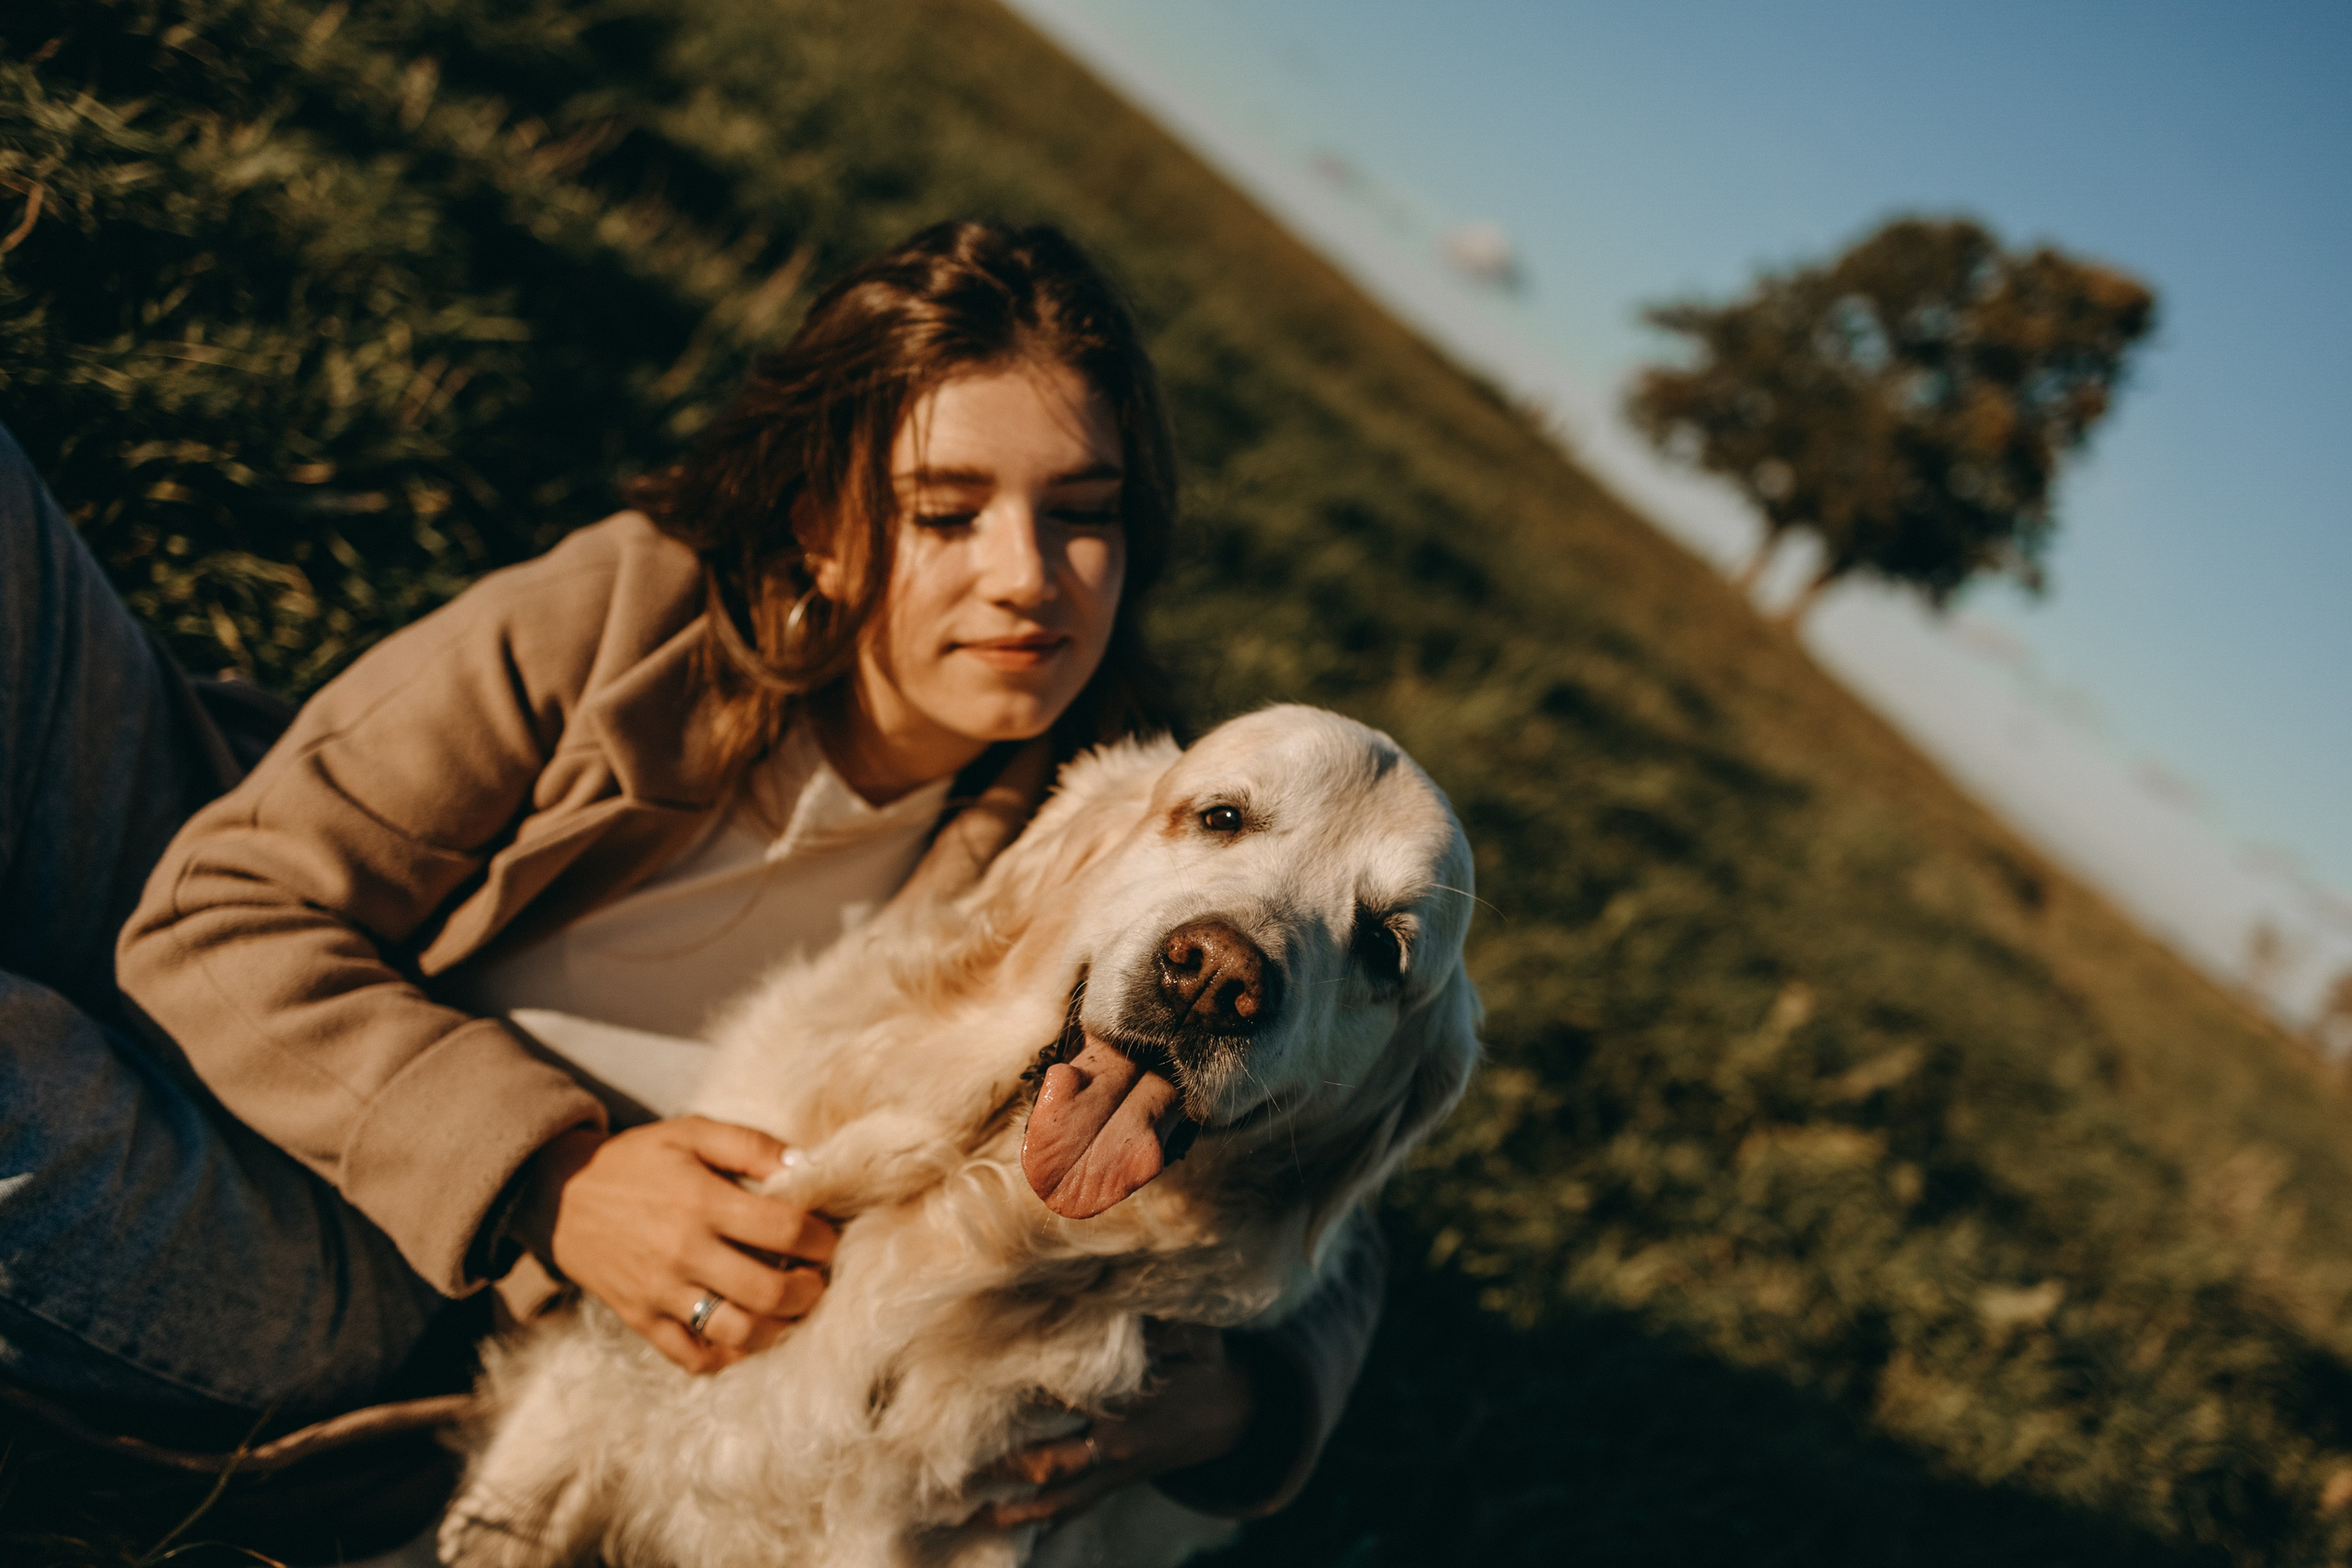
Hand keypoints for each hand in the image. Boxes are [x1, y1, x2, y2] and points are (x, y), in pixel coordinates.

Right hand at [519, 1117, 837, 1373]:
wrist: (559, 1195)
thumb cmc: (636, 1160)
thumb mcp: (691, 1132)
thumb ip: (750, 1145)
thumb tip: (806, 1165)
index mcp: (702, 1202)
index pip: (784, 1230)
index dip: (820, 1239)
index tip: (828, 1239)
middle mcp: (684, 1252)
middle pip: (768, 1291)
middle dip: (809, 1291)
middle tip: (819, 1281)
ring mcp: (661, 1293)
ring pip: (736, 1332)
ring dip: (778, 1329)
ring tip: (791, 1312)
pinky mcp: (641, 1319)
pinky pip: (692, 1356)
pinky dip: (728, 1358)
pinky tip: (748, 1340)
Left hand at [966, 1321, 1256, 1529]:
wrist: (1236, 1417)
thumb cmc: (1207, 1366)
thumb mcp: (1195, 1337)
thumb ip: (1160, 1321)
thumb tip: (1115, 1293)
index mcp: (1130, 1412)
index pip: (1067, 1404)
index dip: (1027, 1398)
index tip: (982, 1389)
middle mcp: (1115, 1449)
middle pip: (1051, 1464)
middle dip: (1003, 1468)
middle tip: (954, 1468)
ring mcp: (1114, 1473)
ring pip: (1057, 1498)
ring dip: (1013, 1507)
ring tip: (966, 1513)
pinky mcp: (1115, 1484)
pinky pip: (1073, 1508)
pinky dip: (1039, 1518)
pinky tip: (1005, 1523)